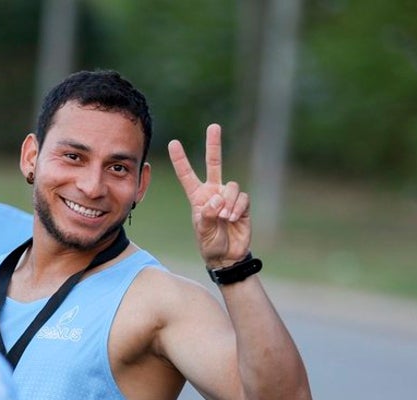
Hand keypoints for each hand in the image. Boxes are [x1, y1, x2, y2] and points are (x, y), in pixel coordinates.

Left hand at [168, 123, 250, 267]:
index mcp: (198, 197)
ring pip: (231, 186)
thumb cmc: (210, 243)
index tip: (173, 143)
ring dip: (228, 202)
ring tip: (225, 218)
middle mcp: (214, 192)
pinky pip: (242, 198)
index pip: (187, 175)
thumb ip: (206, 214)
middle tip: (214, 126)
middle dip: (214, 145)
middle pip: (214, 163)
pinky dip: (237, 207)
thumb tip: (217, 199)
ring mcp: (229, 197)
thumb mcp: (202, 231)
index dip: (181, 160)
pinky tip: (233, 219)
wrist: (227, 256)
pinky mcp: (243, 204)